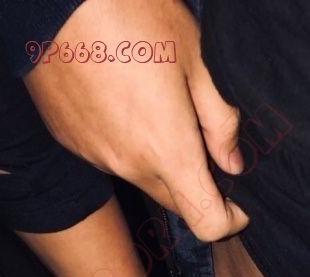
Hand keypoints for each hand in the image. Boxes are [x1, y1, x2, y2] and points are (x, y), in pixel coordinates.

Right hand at [25, 0, 247, 241]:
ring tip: (159, 108)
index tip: (238, 204)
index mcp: (168, 151)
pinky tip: (126, 101)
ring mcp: (96, 156)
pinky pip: (111, 157)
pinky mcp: (70, 140)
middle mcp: (130, 165)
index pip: (207, 222)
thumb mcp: (195, 58)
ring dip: (160, 162)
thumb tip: (232, 162)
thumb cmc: (130, 13)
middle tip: (204, 143)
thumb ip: (220, 121)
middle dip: (197, 187)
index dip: (229, 221)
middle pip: (175, 202)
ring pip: (142, 178)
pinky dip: (127, 144)